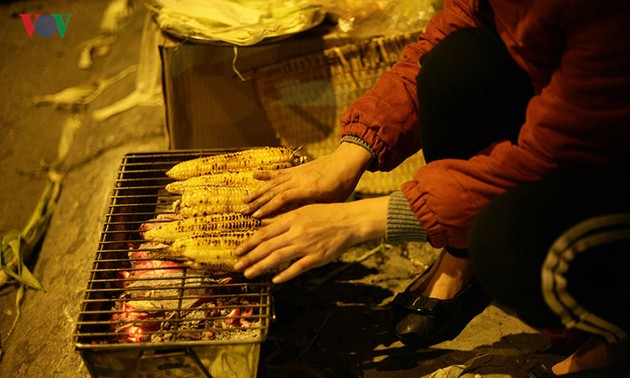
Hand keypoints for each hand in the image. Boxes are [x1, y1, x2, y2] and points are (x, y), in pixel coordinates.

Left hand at [233, 197, 387, 282]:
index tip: (237, 251)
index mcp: (291, 219)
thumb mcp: (302, 211)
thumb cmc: (326, 214)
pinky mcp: (317, 257)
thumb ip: (282, 219)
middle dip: (249, 257)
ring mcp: (306, 245)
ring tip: (249, 273)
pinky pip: (298, 268)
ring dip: (261, 266)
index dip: (249, 243)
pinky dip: (285, 274)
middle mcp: (296, 232)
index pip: (264, 233)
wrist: (350, 221)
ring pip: (278, 257)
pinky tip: (275, 280)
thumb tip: (262, 223)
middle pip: (267, 246)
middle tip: (236, 266)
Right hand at [240, 142, 372, 218]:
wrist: (347, 162)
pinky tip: (255, 175)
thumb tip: (302, 223)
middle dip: (257, 202)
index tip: (255, 217)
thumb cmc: (343, 185)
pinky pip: (279, 172)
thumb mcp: (332, 201)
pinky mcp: (297, 169)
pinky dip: (266, 174)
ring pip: (273, 183)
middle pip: (273, 192)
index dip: (268, 208)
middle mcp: (298, 180)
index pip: (283, 199)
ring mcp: (296, 173)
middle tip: (244, 212)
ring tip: (244, 200)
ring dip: (258, 192)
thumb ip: (316, 210)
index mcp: (308, 189)